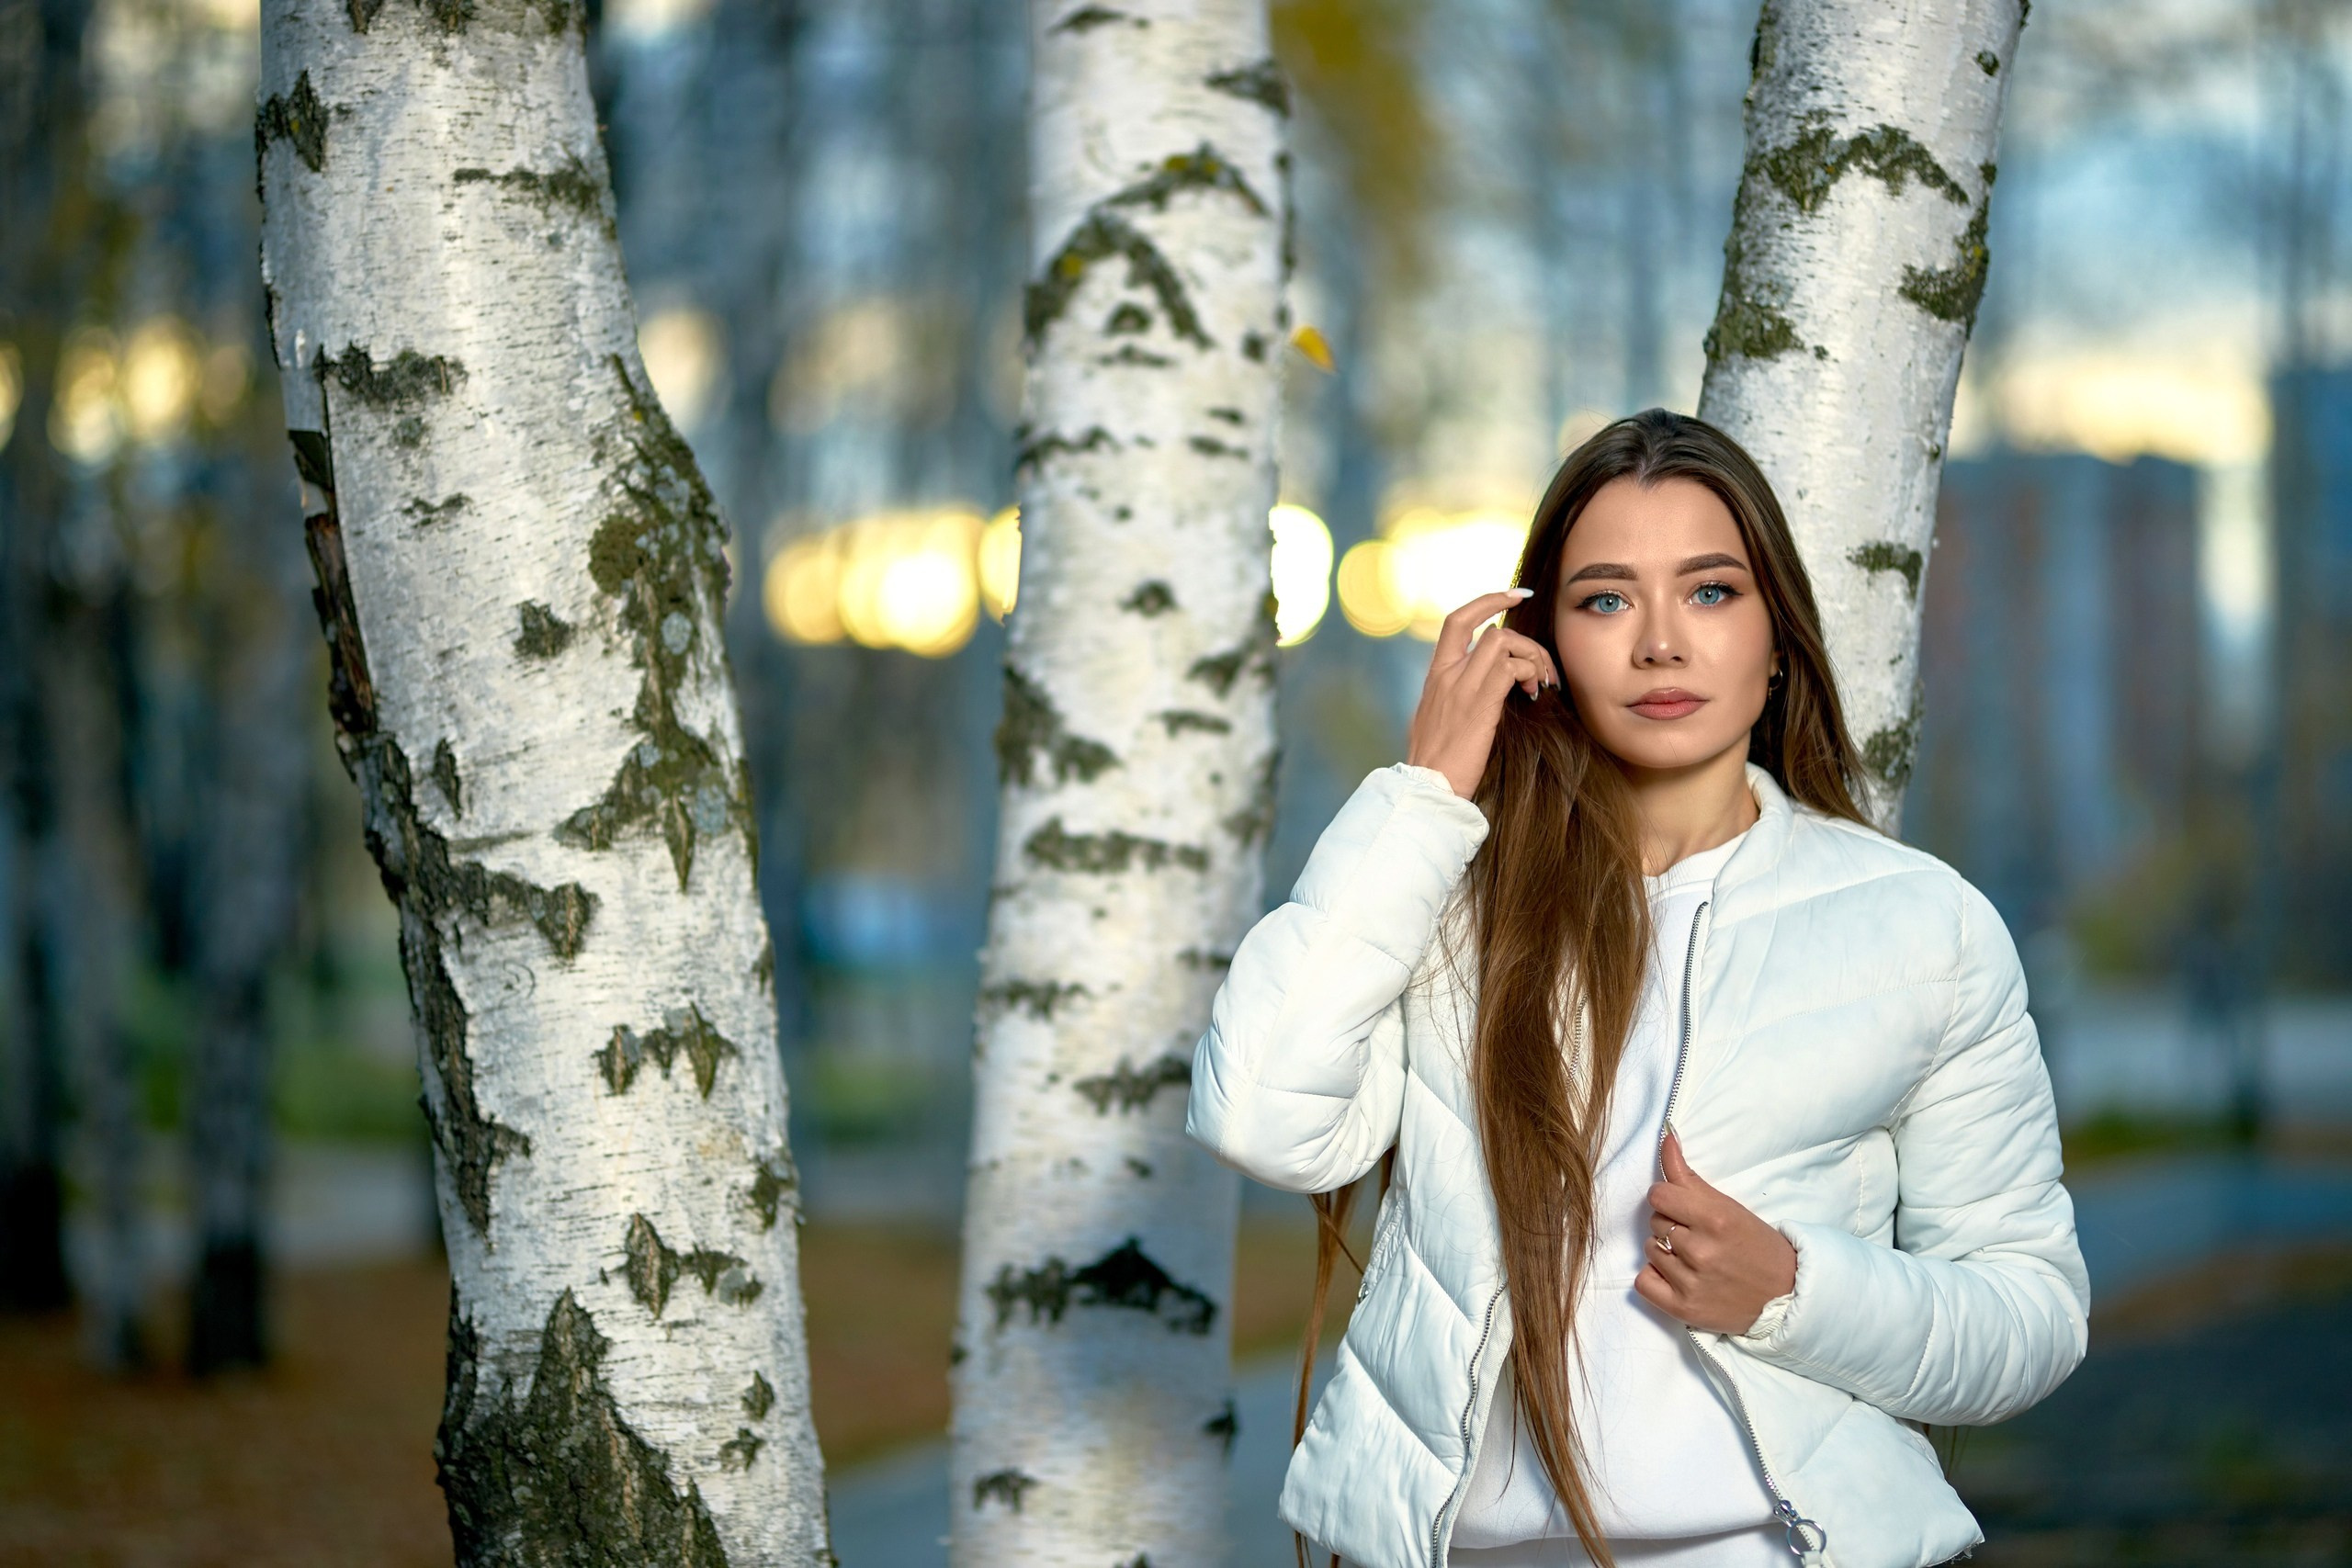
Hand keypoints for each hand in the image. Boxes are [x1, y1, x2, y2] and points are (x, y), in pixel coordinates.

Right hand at [1402, 590, 1559, 797]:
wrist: (1427, 788)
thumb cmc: (1436, 765)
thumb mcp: (1437, 722)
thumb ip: (1453, 698)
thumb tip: (1478, 691)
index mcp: (1435, 676)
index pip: (1458, 620)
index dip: (1488, 601)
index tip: (1515, 595)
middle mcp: (1446, 675)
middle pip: (1488, 627)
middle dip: (1524, 636)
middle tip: (1542, 660)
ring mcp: (1462, 687)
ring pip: (1503, 641)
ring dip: (1532, 656)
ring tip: (1539, 683)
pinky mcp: (1480, 703)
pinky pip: (1512, 667)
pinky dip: (1530, 672)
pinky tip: (1534, 693)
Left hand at [1636, 1130, 1797, 1334]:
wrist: (1785, 1295)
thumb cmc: (1757, 1246)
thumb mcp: (1729, 1207)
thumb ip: (1688, 1175)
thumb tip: (1665, 1137)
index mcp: (1716, 1220)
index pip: (1659, 1195)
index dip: (1668, 1198)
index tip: (1683, 1207)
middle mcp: (1702, 1252)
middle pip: (1655, 1222)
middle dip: (1672, 1225)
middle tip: (1699, 1236)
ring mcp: (1692, 1283)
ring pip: (1649, 1249)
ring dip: (1666, 1251)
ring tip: (1694, 1259)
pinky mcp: (1683, 1308)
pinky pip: (1643, 1282)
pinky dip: (1655, 1278)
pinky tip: (1678, 1277)